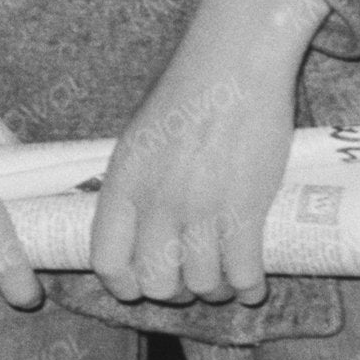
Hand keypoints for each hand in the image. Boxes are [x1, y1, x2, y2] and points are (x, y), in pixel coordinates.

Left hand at [87, 0, 324, 306]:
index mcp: (122, 185)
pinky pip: (242, 270)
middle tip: (190, 283)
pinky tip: (252, 285)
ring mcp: (200, 208)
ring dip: (214, 291)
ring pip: (202, 282)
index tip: (138, 288)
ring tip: (223, 283)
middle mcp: (156, 203)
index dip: (123, 285)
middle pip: (157, 281)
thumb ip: (133, 183)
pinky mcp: (245, 207)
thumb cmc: (186, 97)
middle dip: (174, 292)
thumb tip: (133, 223)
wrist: (233, 66)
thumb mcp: (138, 140)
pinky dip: (249, 287)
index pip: (107, 259)